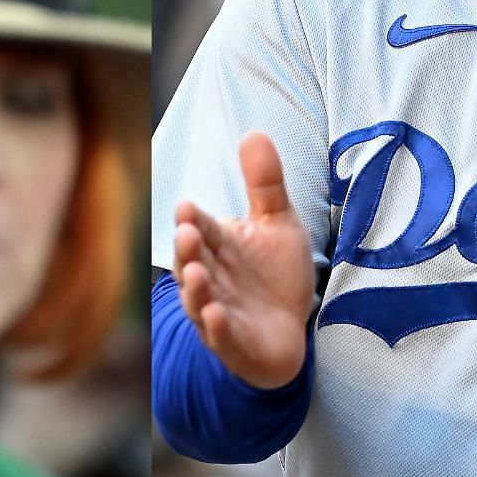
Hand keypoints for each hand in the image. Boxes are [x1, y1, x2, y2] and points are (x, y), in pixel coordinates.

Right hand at [172, 132, 315, 388]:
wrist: (289, 332)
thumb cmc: (276, 276)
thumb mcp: (278, 223)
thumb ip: (264, 183)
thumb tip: (255, 131)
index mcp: (217, 246)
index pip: (201, 228)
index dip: (193, 219)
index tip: (188, 207)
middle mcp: (210, 277)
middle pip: (192, 261)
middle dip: (187, 249)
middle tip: (187, 233)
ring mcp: (217, 312)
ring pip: (199, 300)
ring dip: (196, 288)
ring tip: (199, 273)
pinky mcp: (233, 345)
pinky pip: (220, 338)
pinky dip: (216, 328)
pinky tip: (217, 316)